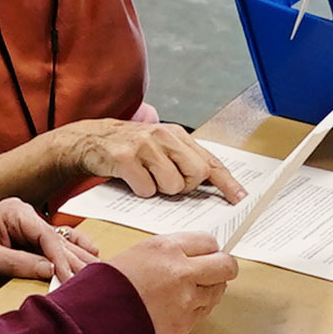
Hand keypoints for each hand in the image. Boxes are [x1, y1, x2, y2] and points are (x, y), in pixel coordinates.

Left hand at [0, 196, 89, 284]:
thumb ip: (18, 264)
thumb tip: (52, 271)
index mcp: (14, 212)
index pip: (46, 235)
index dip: (61, 258)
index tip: (70, 278)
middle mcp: (26, 217)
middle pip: (59, 239)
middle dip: (76, 260)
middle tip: (98, 279)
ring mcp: (29, 230)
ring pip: (61, 245)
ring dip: (78, 260)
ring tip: (100, 275)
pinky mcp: (30, 245)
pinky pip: (55, 251)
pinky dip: (70, 259)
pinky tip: (89, 263)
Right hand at [57, 116, 243, 205]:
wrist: (91, 140)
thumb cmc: (131, 149)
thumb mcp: (161, 148)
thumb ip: (184, 161)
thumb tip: (212, 185)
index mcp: (177, 135)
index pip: (210, 160)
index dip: (227, 182)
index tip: (241, 198)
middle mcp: (164, 136)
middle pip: (196, 174)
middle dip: (186, 186)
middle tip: (169, 183)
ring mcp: (144, 146)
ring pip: (172, 185)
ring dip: (160, 190)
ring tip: (147, 178)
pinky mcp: (125, 158)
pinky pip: (146, 190)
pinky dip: (141, 192)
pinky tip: (132, 180)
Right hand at [101, 231, 239, 333]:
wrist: (93, 319)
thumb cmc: (107, 285)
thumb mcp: (138, 254)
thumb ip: (170, 253)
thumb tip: (196, 255)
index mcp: (167, 249)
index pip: (209, 241)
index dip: (210, 248)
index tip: (210, 252)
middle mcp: (182, 272)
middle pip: (226, 266)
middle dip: (224, 267)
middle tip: (217, 270)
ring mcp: (186, 301)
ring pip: (218, 292)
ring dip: (209, 290)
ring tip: (189, 291)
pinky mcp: (185, 325)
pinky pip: (203, 313)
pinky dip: (196, 309)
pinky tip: (179, 306)